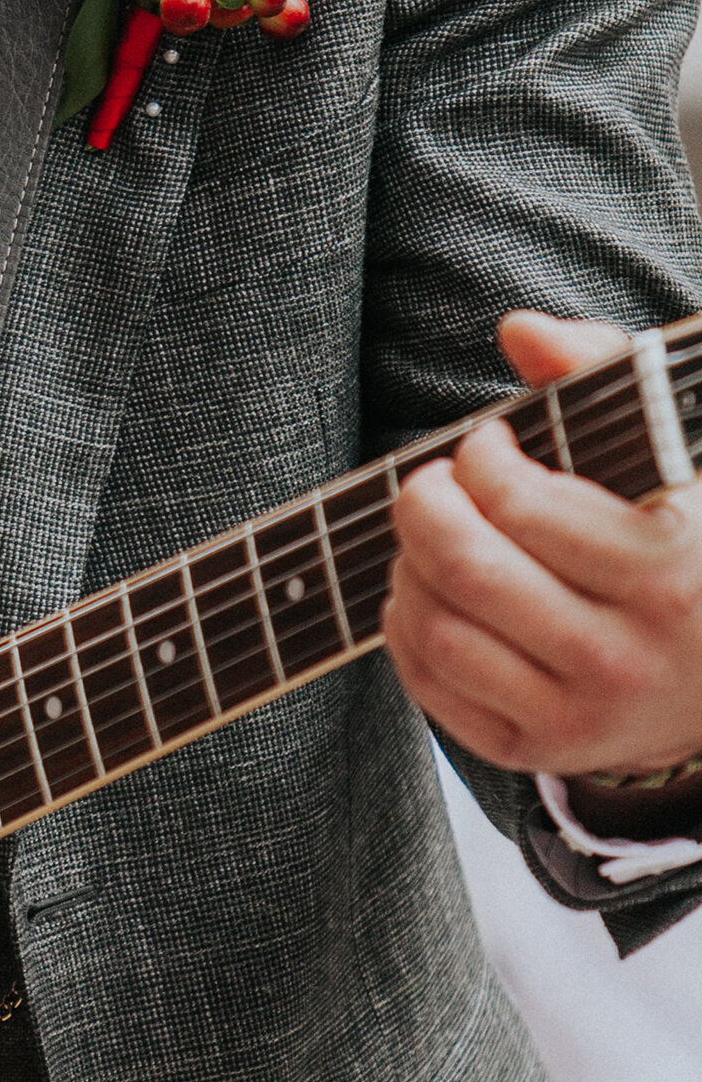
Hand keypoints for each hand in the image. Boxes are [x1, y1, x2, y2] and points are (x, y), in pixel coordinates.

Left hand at [383, 312, 701, 780]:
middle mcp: (628, 657)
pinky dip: (406, 626)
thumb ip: (602, 370)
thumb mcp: (667, 448)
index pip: (524, 507)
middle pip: (466, 569)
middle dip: (423, 504)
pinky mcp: (538, 750)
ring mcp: (582, 717)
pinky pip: (431, 685)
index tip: (490, 444)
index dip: (481, 459)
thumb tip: (521, 331)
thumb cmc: (680, 534)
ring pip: (438, 630)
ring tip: (436, 535)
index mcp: (671, 573)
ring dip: (408, 564)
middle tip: (437, 483)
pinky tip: (431, 590)